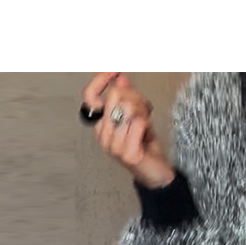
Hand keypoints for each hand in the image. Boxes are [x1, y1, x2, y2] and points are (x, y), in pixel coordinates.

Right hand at [81, 72, 175, 188]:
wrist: (156, 173)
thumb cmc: (144, 145)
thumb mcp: (135, 116)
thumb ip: (127, 98)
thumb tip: (121, 78)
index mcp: (100, 125)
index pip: (89, 97)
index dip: (100, 80)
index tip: (114, 71)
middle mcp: (103, 136)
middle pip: (115, 96)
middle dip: (134, 95)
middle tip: (143, 106)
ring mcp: (113, 146)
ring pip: (128, 107)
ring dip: (142, 109)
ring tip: (146, 119)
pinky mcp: (127, 153)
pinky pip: (138, 122)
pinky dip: (147, 122)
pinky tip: (147, 131)